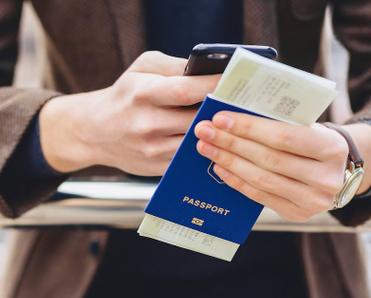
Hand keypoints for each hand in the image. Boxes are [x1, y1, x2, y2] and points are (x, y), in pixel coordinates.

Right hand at [39, 51, 219, 174]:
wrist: (95, 131)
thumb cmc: (123, 96)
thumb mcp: (140, 69)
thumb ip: (173, 66)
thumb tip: (206, 70)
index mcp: (143, 94)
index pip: (186, 90)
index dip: (214, 85)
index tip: (235, 80)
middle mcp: (147, 124)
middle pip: (197, 119)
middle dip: (221, 110)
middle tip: (238, 102)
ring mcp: (152, 149)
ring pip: (197, 142)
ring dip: (216, 131)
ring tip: (227, 119)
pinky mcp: (157, 167)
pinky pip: (189, 157)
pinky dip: (203, 147)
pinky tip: (211, 137)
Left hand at [195, 111, 370, 221]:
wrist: (335, 171)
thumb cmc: (313, 142)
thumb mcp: (305, 127)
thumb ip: (276, 122)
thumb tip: (231, 118)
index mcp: (331, 148)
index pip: (282, 137)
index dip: (248, 128)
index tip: (219, 119)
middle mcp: (325, 178)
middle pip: (267, 159)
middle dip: (230, 144)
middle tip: (204, 132)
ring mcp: (312, 201)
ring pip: (260, 179)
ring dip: (228, 162)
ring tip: (207, 148)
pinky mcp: (296, 213)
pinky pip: (259, 196)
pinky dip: (235, 181)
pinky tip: (220, 167)